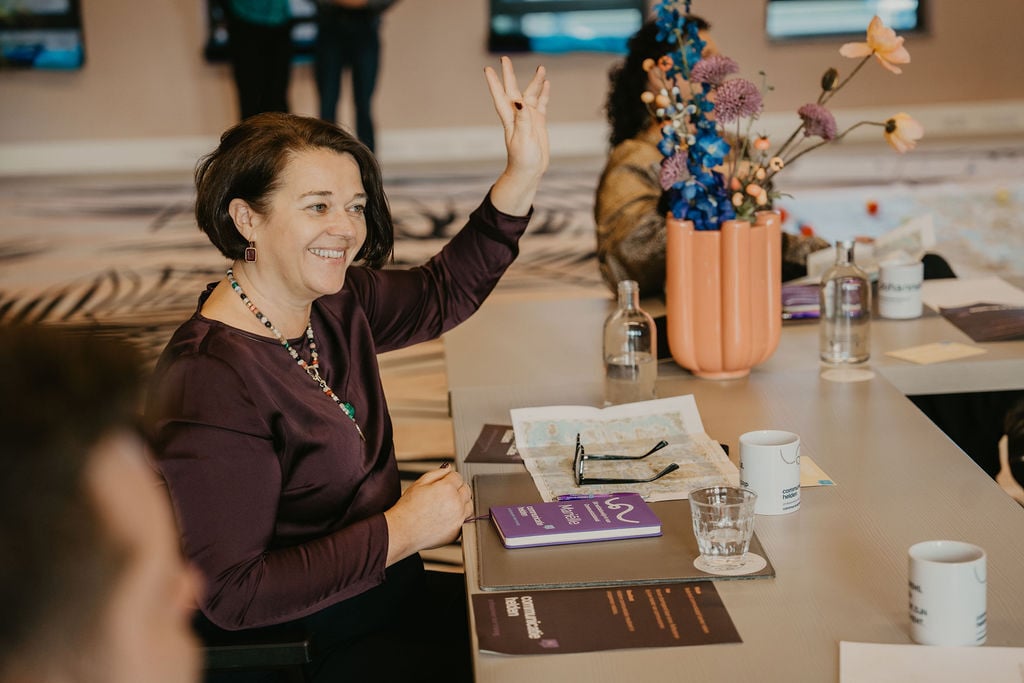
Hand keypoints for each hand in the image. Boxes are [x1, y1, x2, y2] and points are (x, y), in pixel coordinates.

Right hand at [383, 466, 472, 565]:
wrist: (403, 531)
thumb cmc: (408, 509)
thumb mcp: (419, 484)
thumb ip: (437, 473)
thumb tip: (448, 468)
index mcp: (447, 489)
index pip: (458, 476)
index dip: (450, 478)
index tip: (444, 482)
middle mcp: (456, 503)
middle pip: (466, 490)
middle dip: (458, 488)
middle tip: (444, 493)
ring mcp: (458, 518)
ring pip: (469, 505)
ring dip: (462, 502)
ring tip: (445, 505)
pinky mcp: (457, 531)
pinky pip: (465, 520)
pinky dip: (459, 517)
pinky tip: (446, 517)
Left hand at [484, 56, 549, 215]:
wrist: (529, 172)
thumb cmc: (523, 159)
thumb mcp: (523, 139)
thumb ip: (523, 119)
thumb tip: (520, 101)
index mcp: (510, 119)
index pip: (500, 97)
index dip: (494, 83)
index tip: (488, 69)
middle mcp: (518, 116)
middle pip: (512, 91)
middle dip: (508, 75)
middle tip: (504, 58)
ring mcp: (528, 119)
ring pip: (531, 95)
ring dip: (535, 82)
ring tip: (541, 68)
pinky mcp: (538, 123)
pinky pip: (541, 104)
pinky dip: (544, 94)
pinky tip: (547, 84)